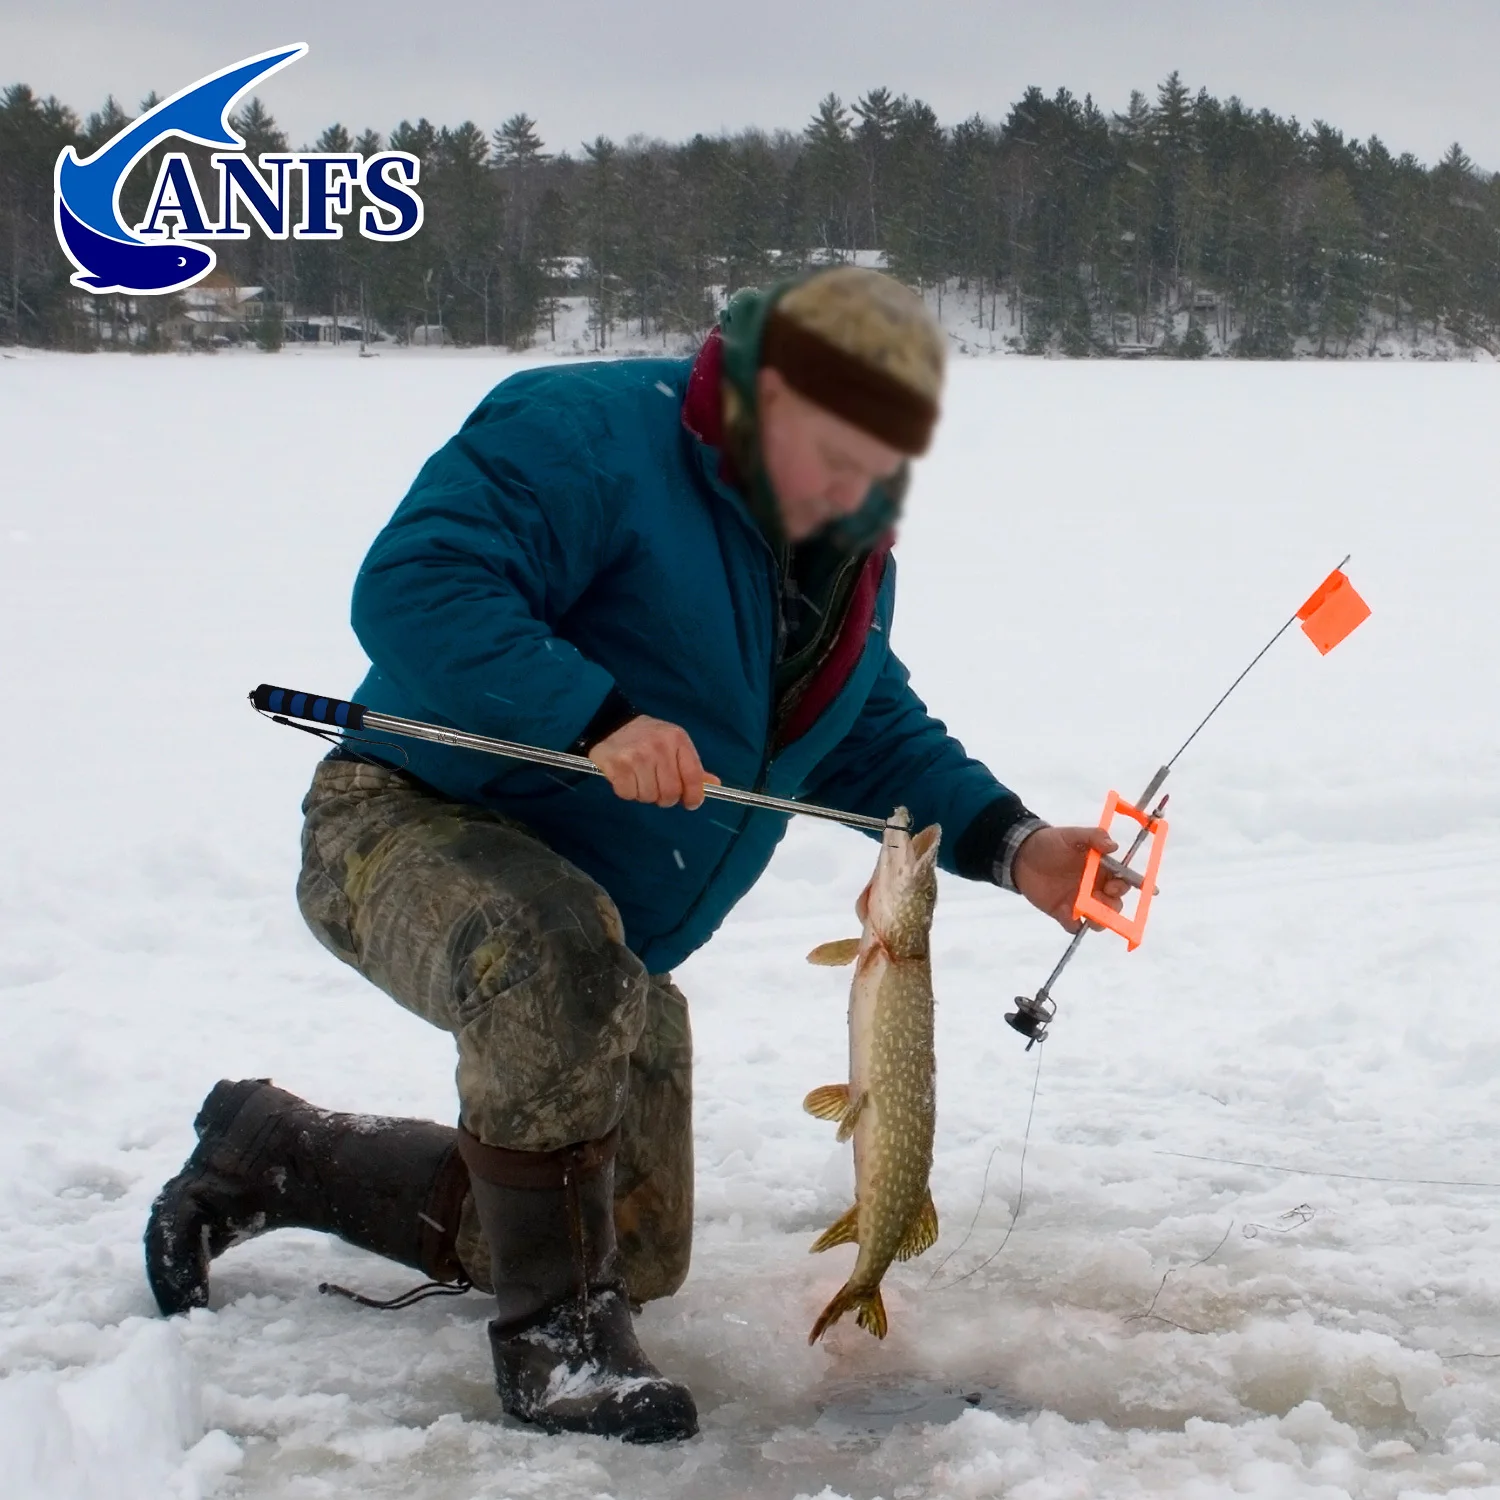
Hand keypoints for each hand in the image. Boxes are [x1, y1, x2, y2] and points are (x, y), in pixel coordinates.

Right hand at [587, 716, 720, 809]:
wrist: (612, 723)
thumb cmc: (647, 737)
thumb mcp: (673, 744)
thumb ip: (692, 767)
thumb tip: (714, 784)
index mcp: (677, 739)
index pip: (693, 777)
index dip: (694, 796)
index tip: (690, 803)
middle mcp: (659, 746)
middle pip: (670, 793)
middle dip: (665, 797)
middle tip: (657, 787)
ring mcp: (637, 756)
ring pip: (648, 796)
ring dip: (644, 794)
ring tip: (639, 778)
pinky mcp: (617, 765)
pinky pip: (628, 794)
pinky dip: (627, 791)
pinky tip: (625, 777)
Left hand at [1012, 825, 1129, 933]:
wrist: (1021, 855)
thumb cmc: (1050, 842)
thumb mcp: (1071, 835)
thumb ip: (1093, 837)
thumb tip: (1114, 846)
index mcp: (1101, 870)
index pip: (1122, 881)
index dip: (1124, 886)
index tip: (1115, 886)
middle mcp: (1095, 888)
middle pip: (1114, 904)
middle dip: (1112, 905)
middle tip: (1101, 897)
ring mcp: (1079, 902)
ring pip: (1099, 919)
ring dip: (1098, 920)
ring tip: (1088, 913)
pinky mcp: (1063, 913)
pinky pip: (1074, 925)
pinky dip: (1074, 923)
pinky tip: (1066, 913)